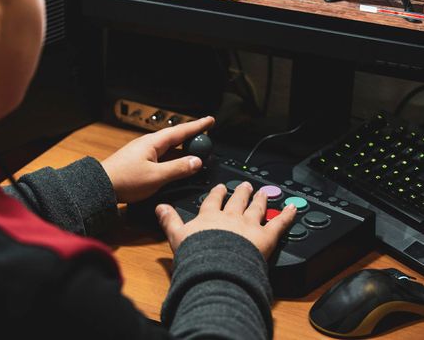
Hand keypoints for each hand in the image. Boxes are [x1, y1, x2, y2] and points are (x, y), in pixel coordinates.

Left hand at [101, 116, 214, 202]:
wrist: (100, 186)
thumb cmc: (124, 180)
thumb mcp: (156, 176)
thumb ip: (178, 169)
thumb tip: (196, 162)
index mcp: (153, 143)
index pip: (181, 130)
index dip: (197, 126)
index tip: (210, 120)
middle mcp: (148, 144)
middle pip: (176, 138)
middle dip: (192, 138)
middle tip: (207, 138)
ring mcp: (143, 152)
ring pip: (169, 149)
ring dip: (183, 151)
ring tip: (196, 154)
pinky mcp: (139, 162)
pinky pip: (162, 157)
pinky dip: (173, 159)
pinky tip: (177, 167)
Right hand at [155, 182, 296, 259]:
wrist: (216, 267)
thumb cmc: (197, 254)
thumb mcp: (176, 236)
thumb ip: (169, 220)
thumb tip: (160, 207)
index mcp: (210, 217)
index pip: (213, 202)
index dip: (217, 194)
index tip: (220, 188)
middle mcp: (231, 217)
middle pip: (237, 201)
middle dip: (241, 192)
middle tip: (245, 186)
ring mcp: (249, 225)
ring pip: (256, 208)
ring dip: (260, 199)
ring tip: (263, 193)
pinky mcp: (265, 236)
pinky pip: (279, 223)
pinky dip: (287, 215)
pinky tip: (293, 208)